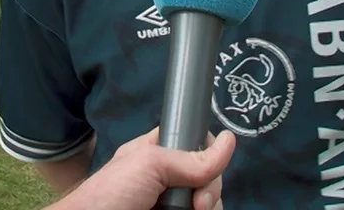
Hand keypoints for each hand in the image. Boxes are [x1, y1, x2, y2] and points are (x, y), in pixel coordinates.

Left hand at [50, 128, 235, 209]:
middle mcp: (167, 179)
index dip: (207, 152)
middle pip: (208, 177)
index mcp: (156, 154)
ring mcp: (172, 204)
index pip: (194, 142)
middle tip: (197, 205)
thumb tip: (230, 140)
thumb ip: (189, 158)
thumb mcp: (148, 164)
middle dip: (210, 189)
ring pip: (209, 202)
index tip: (206, 169)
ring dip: (211, 206)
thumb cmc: (112, 192)